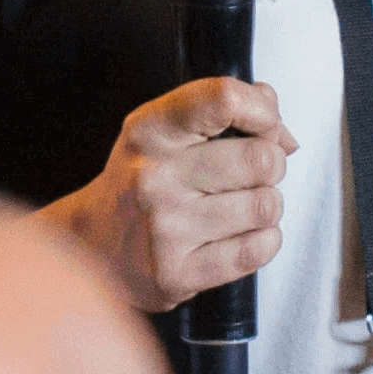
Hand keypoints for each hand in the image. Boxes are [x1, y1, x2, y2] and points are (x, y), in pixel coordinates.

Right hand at [45, 79, 297, 314]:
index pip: (222, 100)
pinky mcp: (178, 273)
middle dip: (270, 166)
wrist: (92, 246)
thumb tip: (281, 131)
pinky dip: (263, 242)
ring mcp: (165, 228)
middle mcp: (154, 176)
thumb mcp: (166, 132)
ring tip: (238, 208)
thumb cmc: (141, 184)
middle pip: (261, 159)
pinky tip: (238, 236)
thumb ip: (223, 112)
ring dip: (265, 207)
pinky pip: (257, 250)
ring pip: (265, 206)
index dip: (262, 111)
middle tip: (249, 175)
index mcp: (150, 131)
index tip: (264, 124)